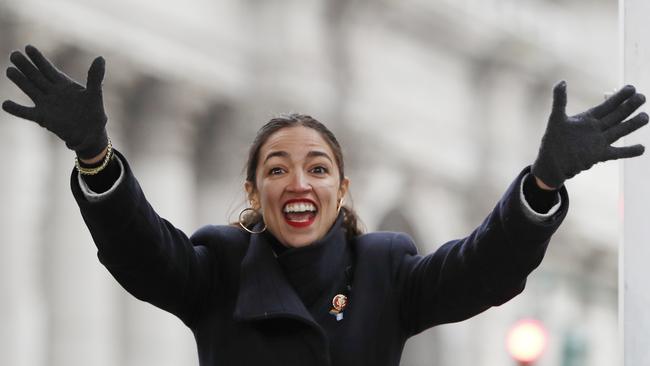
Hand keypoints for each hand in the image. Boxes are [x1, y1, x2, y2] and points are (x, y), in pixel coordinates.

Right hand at [2, 45, 107, 158]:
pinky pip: (26, 113)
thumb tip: (101, 57)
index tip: (28, 47)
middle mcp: (52, 92)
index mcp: (64, 85)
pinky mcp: (43, 118)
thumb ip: (94, 77)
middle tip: (14, 54)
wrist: (90, 135)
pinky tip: (5, 104)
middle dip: (26, 66)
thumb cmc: (94, 114)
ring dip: (20, 81)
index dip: (39, 58)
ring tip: (9, 70)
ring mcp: (46, 104)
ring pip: (30, 89)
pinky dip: (16, 109)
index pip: (49, 69)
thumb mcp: (95, 94)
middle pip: (36, 76)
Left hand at [532, 81, 647, 188]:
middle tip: (642, 97)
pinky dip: (629, 151)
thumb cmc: (553, 140)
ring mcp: (599, 142)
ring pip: (620, 131)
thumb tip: (562, 81)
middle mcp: (597, 129)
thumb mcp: (556, 118)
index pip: (607, 105)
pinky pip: (618, 152)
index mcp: (588, 118)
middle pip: (616, 116)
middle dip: (629, 107)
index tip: (631, 88)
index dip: (619, 97)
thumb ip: (559, 100)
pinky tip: (642, 148)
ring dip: (632, 124)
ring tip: (645, 117)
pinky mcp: (600, 155)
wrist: (552, 162)